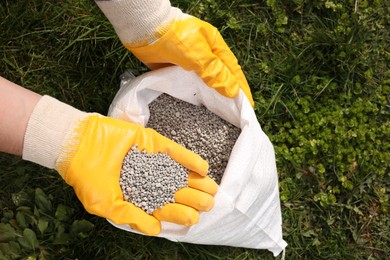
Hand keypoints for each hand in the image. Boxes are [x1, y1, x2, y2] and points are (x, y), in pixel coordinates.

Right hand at [55, 114, 217, 235]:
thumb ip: (130, 216)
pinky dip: (189, 159)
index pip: (164, 208)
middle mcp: (151, 180)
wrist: (78, 145)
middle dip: (194, 198)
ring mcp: (154, 161)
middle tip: (209, 203)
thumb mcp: (105, 204)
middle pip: (177, 191)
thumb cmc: (88, 178)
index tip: (194, 218)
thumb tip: (155, 230)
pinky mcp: (154, 143)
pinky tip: (202, 168)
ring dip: (196, 180)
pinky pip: (175, 152)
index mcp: (140, 197)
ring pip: (180, 173)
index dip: (179, 214)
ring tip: (212, 188)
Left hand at [127, 16, 254, 106]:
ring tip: (218, 116)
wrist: (144, 30)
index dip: (240, 88)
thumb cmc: (176, 38)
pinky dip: (194, 97)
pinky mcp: (175, 70)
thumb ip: (215, 73)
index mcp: (215, 47)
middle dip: (228, 94)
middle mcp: (205, 55)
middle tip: (235, 114)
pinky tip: (197, 109)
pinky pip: (188, 86)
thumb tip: (233, 91)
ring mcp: (190, 63)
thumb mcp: (199, 56)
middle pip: (220, 77)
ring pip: (205, 83)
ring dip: (211, 97)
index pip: (233, 70)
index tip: (248, 106)